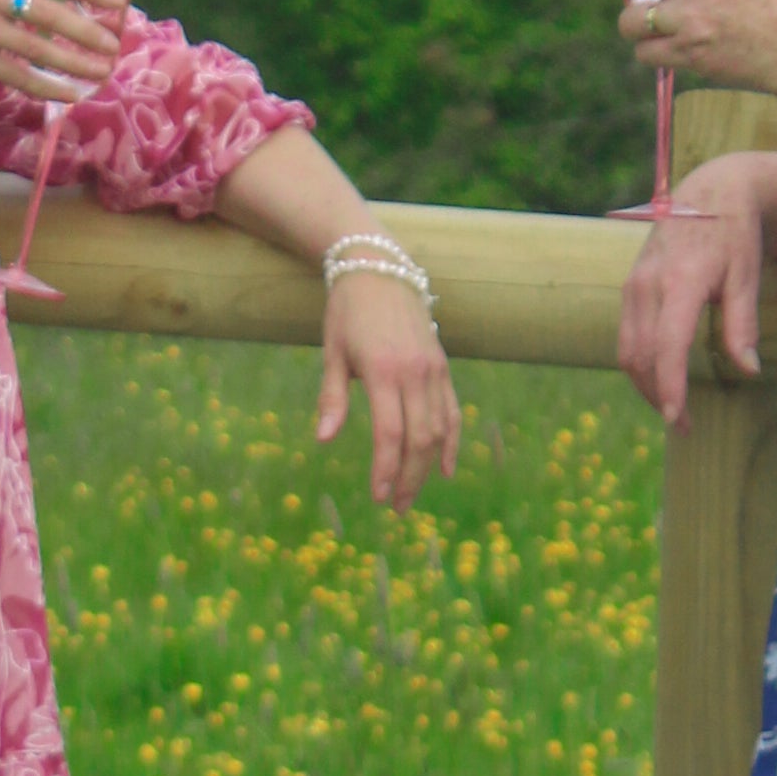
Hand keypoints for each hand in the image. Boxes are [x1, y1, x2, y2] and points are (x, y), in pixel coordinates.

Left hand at [317, 273, 461, 510]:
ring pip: (439, 430)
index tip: (376, 497)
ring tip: (410, 494)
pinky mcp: (442, 366)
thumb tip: (324, 440)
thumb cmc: (347, 312)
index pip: (389, 434)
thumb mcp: (332, 352)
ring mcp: (433, 370)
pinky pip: (452, 411)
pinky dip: (452, 442)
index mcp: (383, 371)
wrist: (379, 268)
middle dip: (408, 478)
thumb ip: (332, 398)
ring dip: (427, 467)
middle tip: (394, 507)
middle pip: (419, 439)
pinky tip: (445, 469)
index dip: (385, 469)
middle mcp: (414, 373)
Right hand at [617, 154, 776, 428]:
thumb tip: (748, 371)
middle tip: (684, 425)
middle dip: (658, 396)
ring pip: (627, 349)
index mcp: (681, 280)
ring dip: (646, 384)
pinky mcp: (630, 286)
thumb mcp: (746, 277)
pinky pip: (627, 335)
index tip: (679, 419)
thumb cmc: (734, 234)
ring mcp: (634, 284)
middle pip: (640, 355)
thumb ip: (743, 325)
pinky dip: (641, 363)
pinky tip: (662, 377)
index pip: (668, 345)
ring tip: (673, 408)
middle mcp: (648, 284)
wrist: (710, 191)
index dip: (671, 386)